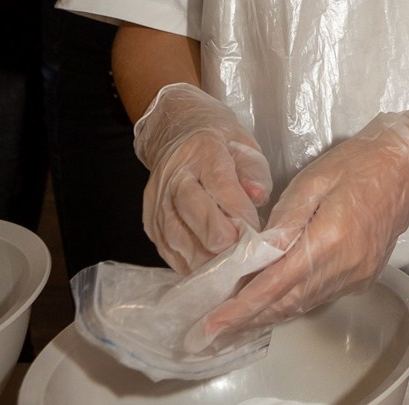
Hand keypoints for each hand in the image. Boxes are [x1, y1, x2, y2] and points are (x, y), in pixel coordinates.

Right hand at [132, 83, 272, 273]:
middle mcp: (174, 176)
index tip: (254, 231)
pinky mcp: (150, 219)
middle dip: (216, 237)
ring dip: (202, 257)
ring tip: (226, 275)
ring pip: (175, 233)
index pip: (219, 181)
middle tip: (239, 258)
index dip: (236, 209)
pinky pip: (165, 247)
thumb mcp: (244, 145)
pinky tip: (205, 275)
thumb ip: (254, 171)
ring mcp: (157, 199)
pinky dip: (186, 264)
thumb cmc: (220, 143)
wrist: (176, 133)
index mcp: (203, 151)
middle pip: (192, 209)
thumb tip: (258, 196)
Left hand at [193, 110, 408, 345]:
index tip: (213, 322)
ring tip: (234, 320)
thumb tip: (255, 254)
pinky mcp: (365, 276)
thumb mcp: (314, 179)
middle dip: (248, 318)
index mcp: (331, 238)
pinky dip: (293, 302)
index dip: (243, 305)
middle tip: (212, 330)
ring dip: (269, 314)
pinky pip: (321, 296)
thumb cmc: (358, 163)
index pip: (277, 283)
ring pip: (304, 304)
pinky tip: (273, 302)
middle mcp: (346, 266)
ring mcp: (358, 275)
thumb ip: (285, 220)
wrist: (408, 168)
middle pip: (289, 301)